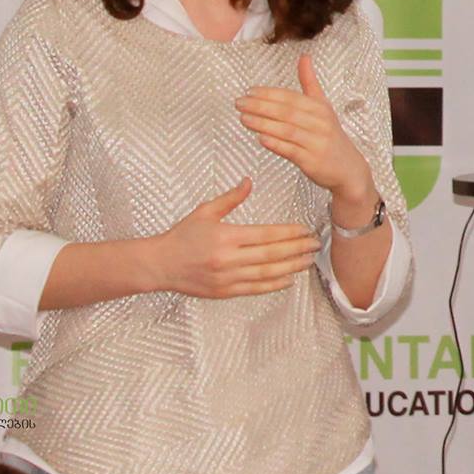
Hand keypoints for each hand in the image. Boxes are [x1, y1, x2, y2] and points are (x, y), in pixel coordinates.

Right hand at [149, 177, 320, 298]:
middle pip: (271, 255)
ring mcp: (227, 278)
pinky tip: (289, 279)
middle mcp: (228, 259)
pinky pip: (254, 289)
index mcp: (226, 236)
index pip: (266, 235)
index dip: (289, 233)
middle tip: (314, 244)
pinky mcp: (224, 292)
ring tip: (308, 261)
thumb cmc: (182, 237)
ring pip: (266, 274)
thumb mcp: (205, 211)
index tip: (304, 230)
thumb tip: (249, 181)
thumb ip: (230, 198)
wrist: (159, 265)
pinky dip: (274, 285)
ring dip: (291, 267)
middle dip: (296, 249)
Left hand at [234, 55, 377, 210]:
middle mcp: (320, 123)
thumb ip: (310, 83)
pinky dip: (276, 144)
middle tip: (240, 103)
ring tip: (243, 119)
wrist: (348, 168)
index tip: (249, 91)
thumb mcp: (323, 107)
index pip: (291, 97)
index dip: (269, 93)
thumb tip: (304, 57)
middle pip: (287, 112)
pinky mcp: (312, 161)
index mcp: (320, 108)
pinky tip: (261, 139)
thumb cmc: (330, 136)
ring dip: (263, 124)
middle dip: (260, 106)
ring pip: (286, 130)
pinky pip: (291, 151)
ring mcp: (317, 142)